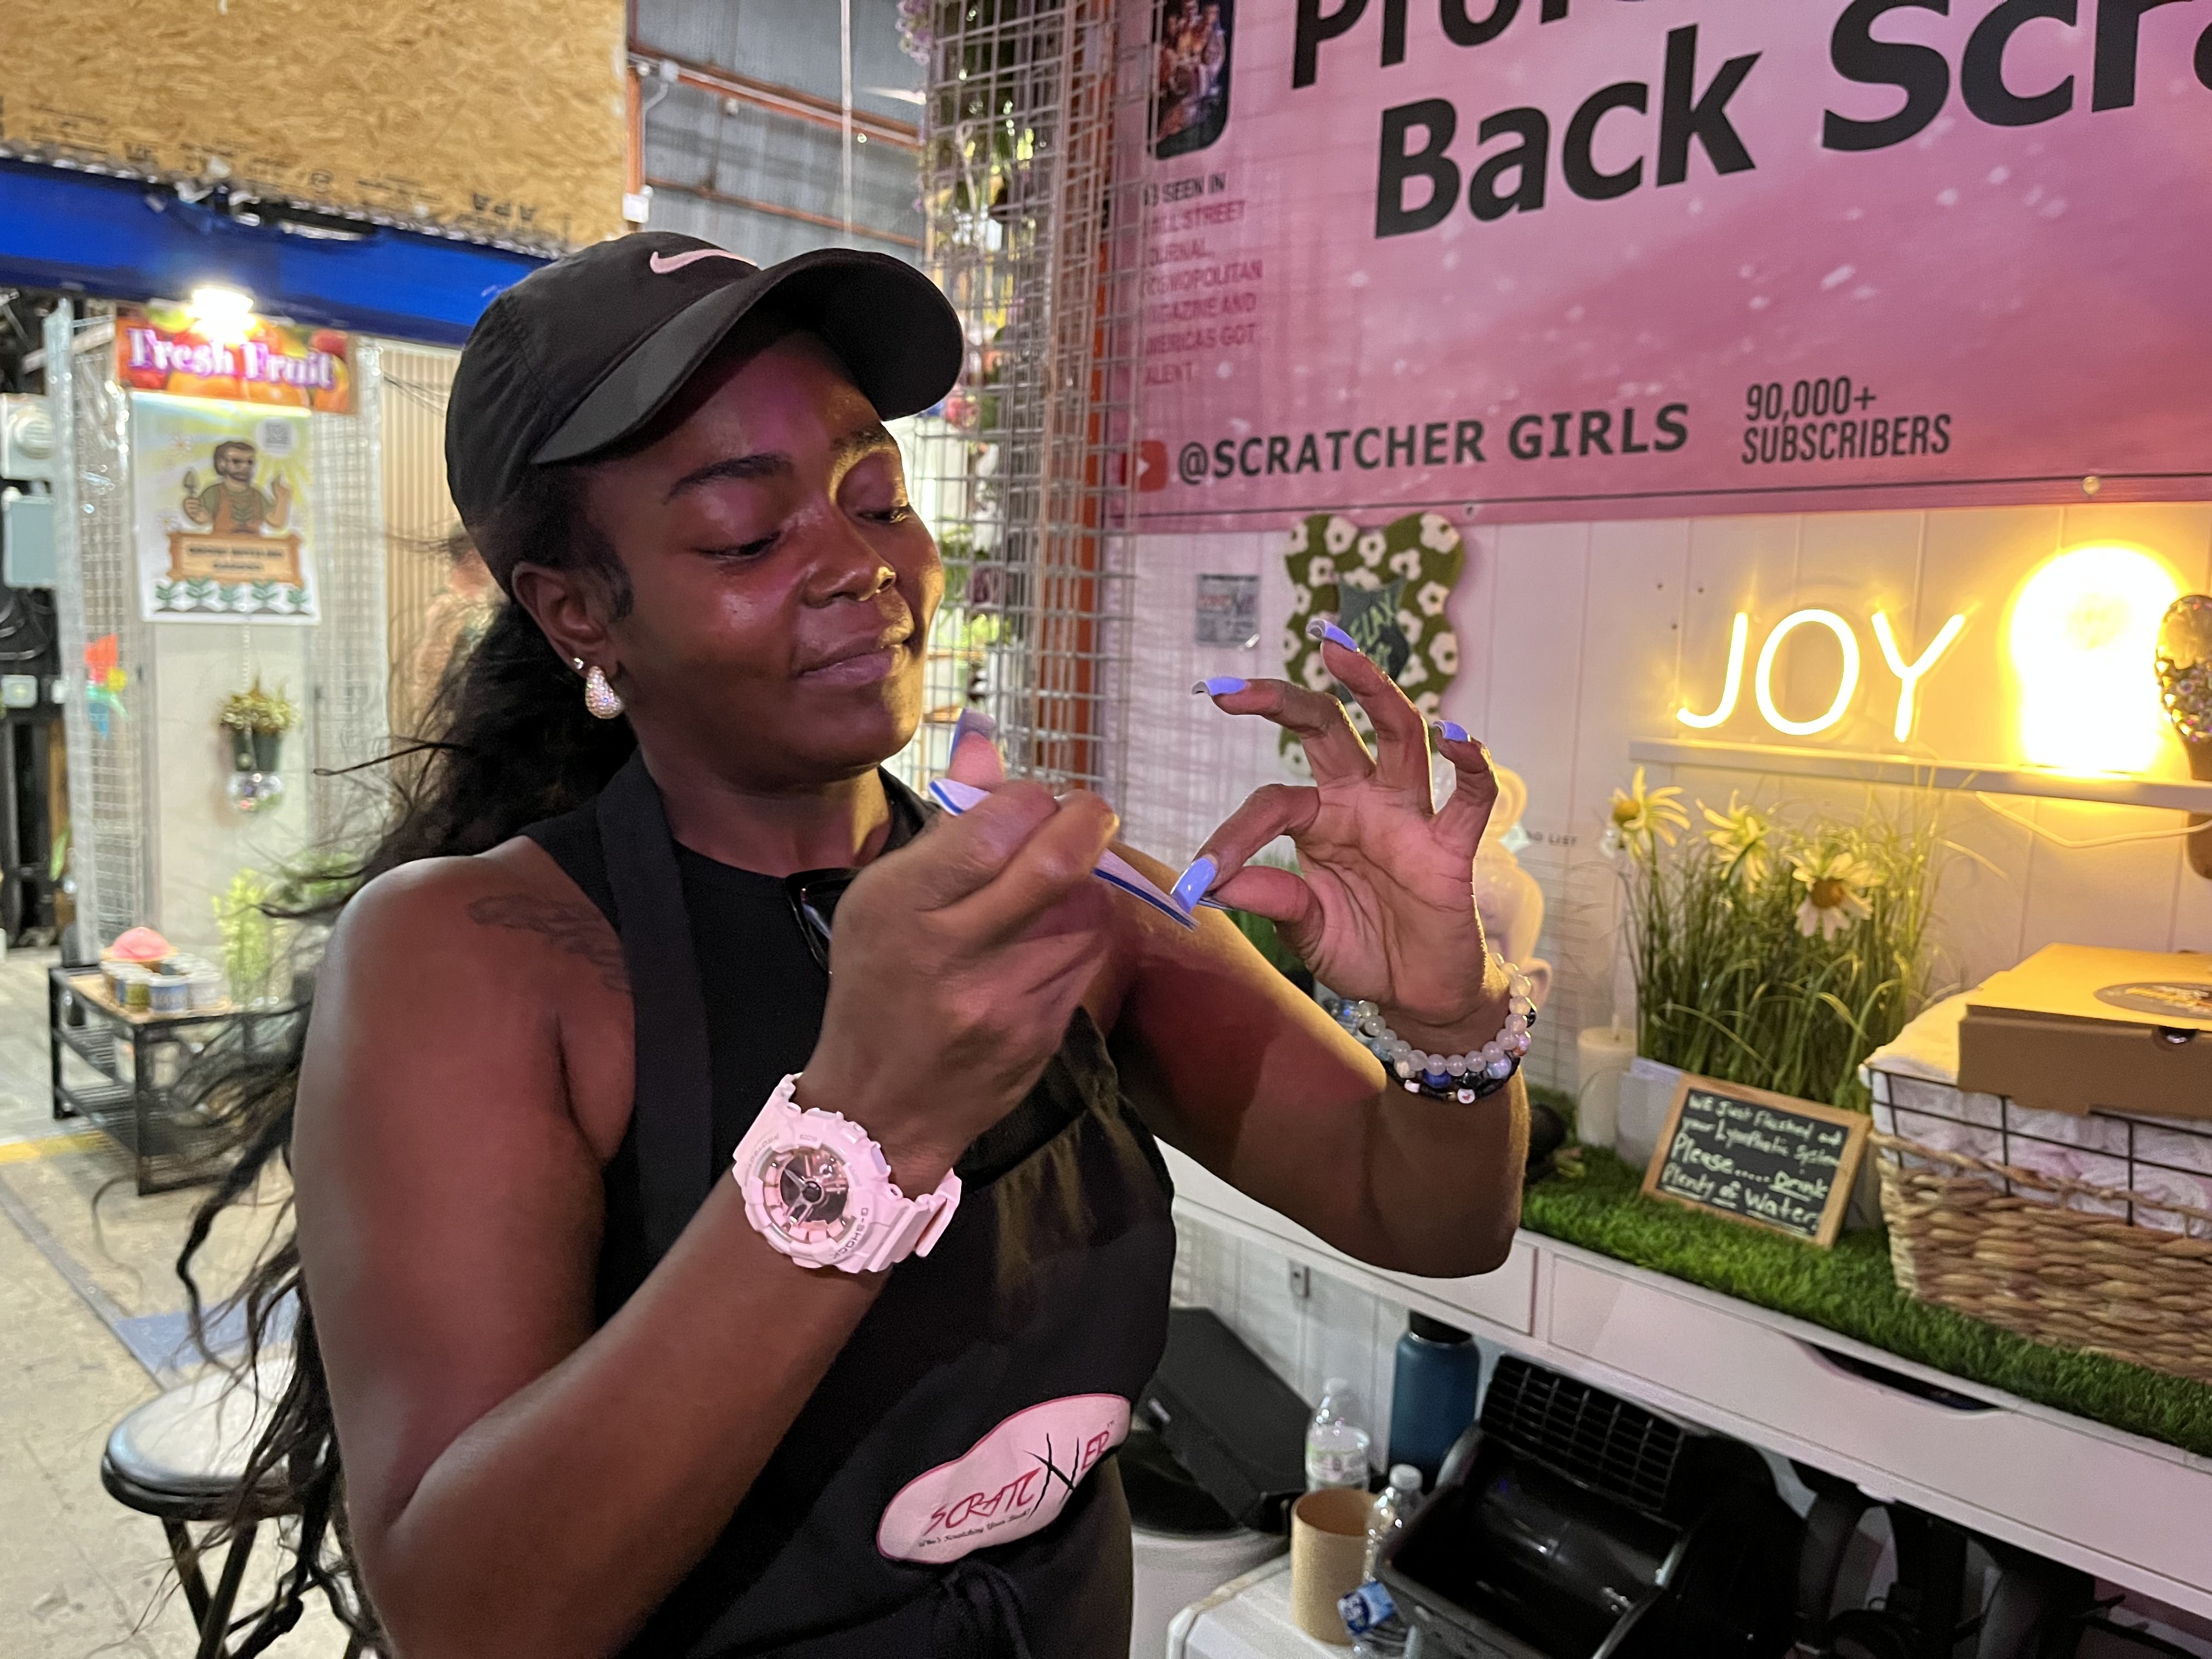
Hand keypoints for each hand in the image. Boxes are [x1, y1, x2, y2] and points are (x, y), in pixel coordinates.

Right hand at [798, 775, 1115, 1190]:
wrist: (880, 1108)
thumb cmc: (877, 987)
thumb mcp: (881, 899)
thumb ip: (944, 827)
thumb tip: (986, 745)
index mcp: (903, 907)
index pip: (993, 826)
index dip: (1029, 797)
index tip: (1032, 798)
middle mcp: (953, 953)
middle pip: (1056, 863)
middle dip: (1087, 819)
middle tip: (1088, 809)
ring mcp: (1004, 1000)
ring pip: (1087, 910)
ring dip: (1090, 879)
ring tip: (1066, 876)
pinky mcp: (1041, 1034)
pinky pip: (1088, 958)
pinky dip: (1084, 929)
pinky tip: (1060, 929)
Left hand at [1187, 634, 1504, 1048]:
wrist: (1418, 993)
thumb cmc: (1361, 948)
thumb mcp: (1305, 929)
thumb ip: (1272, 901)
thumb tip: (1215, 884)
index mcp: (1320, 818)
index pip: (1272, 803)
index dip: (1234, 835)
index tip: (1199, 876)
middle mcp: (1362, 801)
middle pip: (1326, 728)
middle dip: (1281, 700)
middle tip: (1231, 688)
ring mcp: (1409, 815)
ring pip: (1398, 734)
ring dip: (1373, 690)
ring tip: (1340, 655)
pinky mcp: (1452, 845)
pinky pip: (1471, 796)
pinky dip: (1472, 766)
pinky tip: (1461, 740)